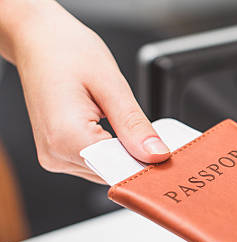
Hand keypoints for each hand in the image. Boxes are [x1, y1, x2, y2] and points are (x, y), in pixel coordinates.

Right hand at [0, 0, 169, 182]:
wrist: (38, 40)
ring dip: (125, 155)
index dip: (145, 165)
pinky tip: (118, 132)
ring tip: (129, 126)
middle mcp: (56, 153)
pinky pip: (96, 162)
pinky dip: (113, 151)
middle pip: (112, 173)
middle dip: (137, 159)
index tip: (166, 155)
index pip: (117, 170)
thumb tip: (157, 154)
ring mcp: (55, 155)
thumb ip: (134, 125)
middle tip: (155, 137)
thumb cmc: (67, 52)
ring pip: (106, 170)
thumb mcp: (112, 85)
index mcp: (66, 137)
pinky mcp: (59, 152)